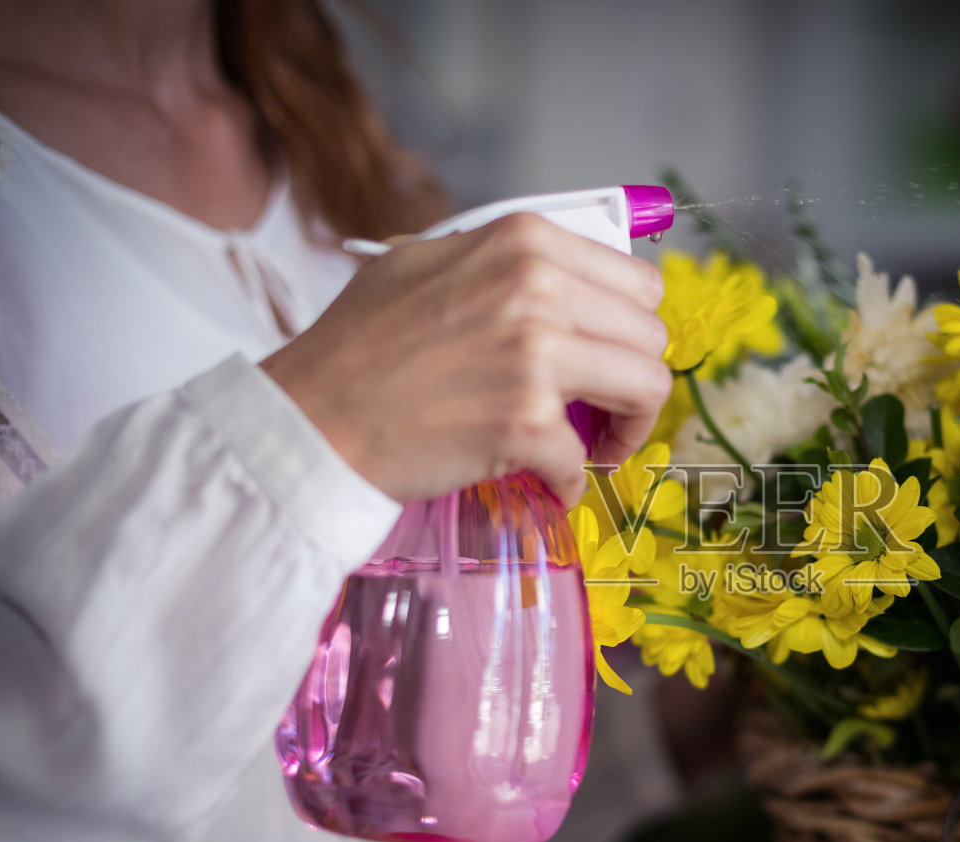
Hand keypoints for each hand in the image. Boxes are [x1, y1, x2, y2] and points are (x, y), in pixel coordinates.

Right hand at [261, 213, 669, 505]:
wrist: (309, 418)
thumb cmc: (358, 346)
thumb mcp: (427, 260)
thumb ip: (503, 263)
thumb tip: (566, 282)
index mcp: (523, 241)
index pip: (637, 281)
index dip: (631, 327)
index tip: (612, 357)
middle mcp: (537, 288)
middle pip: (650, 336)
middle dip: (635, 379)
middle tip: (604, 410)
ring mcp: (536, 356)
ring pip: (646, 390)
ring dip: (626, 428)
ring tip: (593, 448)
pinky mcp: (527, 423)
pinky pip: (586, 460)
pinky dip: (570, 481)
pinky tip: (544, 481)